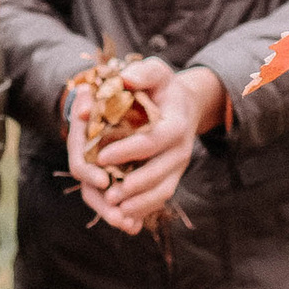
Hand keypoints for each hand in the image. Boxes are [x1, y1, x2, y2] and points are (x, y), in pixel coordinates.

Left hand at [69, 57, 225, 232]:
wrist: (186, 105)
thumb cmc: (163, 88)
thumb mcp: (156, 72)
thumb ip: (142, 73)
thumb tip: (124, 79)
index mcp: (176, 123)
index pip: (152, 141)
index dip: (128, 150)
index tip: (102, 156)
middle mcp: (181, 148)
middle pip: (158, 173)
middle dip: (132, 186)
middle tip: (107, 194)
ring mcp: (179, 165)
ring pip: (162, 191)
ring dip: (138, 204)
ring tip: (115, 210)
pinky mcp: (173, 177)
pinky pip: (161, 197)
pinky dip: (144, 209)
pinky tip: (124, 216)